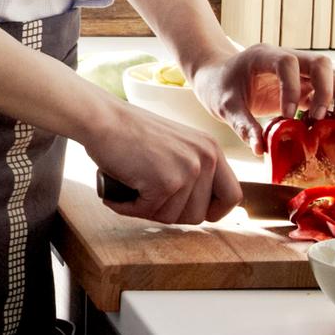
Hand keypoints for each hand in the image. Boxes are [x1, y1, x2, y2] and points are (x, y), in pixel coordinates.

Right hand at [85, 99, 241, 224]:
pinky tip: (117, 193)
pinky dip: (128, 207)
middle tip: (147, 196)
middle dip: (171, 212)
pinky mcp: (165, 182)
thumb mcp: (175, 145)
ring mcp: (187, 170)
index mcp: (211, 148)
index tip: (190, 210)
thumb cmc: (128, 130)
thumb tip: (202, 209)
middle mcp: (205, 158)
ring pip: (173, 217)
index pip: (233, 196)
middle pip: (200, 215)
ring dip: (148, 210)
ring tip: (130, 189)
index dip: (213, 211)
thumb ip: (192, 168)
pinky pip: (148, 212)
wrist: (101, 117)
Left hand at [190, 44, 334, 155]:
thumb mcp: (224, 105)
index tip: (288, 115)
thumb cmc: (218, 86)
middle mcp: (285, 59)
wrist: (216, 79)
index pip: (287, 62)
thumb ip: (242, 125)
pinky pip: (327, 94)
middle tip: (320, 119)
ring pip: (332, 75)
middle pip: (321, 63)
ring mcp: (298, 73)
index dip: (293, 88)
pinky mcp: (303, 88)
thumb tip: (260, 149)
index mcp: (263, 56)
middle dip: (327, 91)